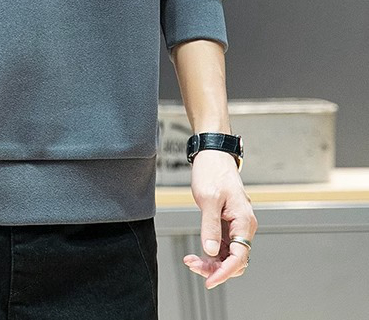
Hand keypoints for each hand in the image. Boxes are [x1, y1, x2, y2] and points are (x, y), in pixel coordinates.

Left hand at [184, 149, 257, 288]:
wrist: (213, 154)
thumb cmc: (213, 171)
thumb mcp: (208, 199)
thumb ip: (210, 226)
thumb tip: (212, 251)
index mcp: (244, 221)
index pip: (239, 257)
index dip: (224, 272)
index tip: (209, 280)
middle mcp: (243, 226)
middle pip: (235, 260)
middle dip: (215, 268)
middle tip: (192, 265)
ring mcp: (236, 226)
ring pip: (228, 255)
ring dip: (212, 262)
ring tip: (191, 260)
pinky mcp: (227, 223)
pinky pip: (223, 246)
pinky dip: (211, 252)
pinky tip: (197, 254)